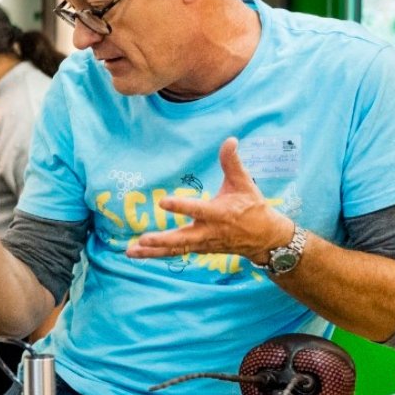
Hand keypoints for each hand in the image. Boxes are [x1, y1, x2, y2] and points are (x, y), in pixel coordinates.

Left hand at [126, 137, 295, 263]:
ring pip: (175, 250)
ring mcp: (203, 244)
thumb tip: (230, 139)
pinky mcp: (199, 250)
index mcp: (219, 214)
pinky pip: (176, 253)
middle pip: (182, 239)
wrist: (265, 238)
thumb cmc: (252, 207)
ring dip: (152, 252)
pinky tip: (139, 254)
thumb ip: (232, 162)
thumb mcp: (244, 183)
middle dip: (162, 240)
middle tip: (143, 239)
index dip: (180, 207)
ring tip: (130, 252)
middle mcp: (208, 232)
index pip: (197, 210)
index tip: (162, 202)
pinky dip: (158, 254)